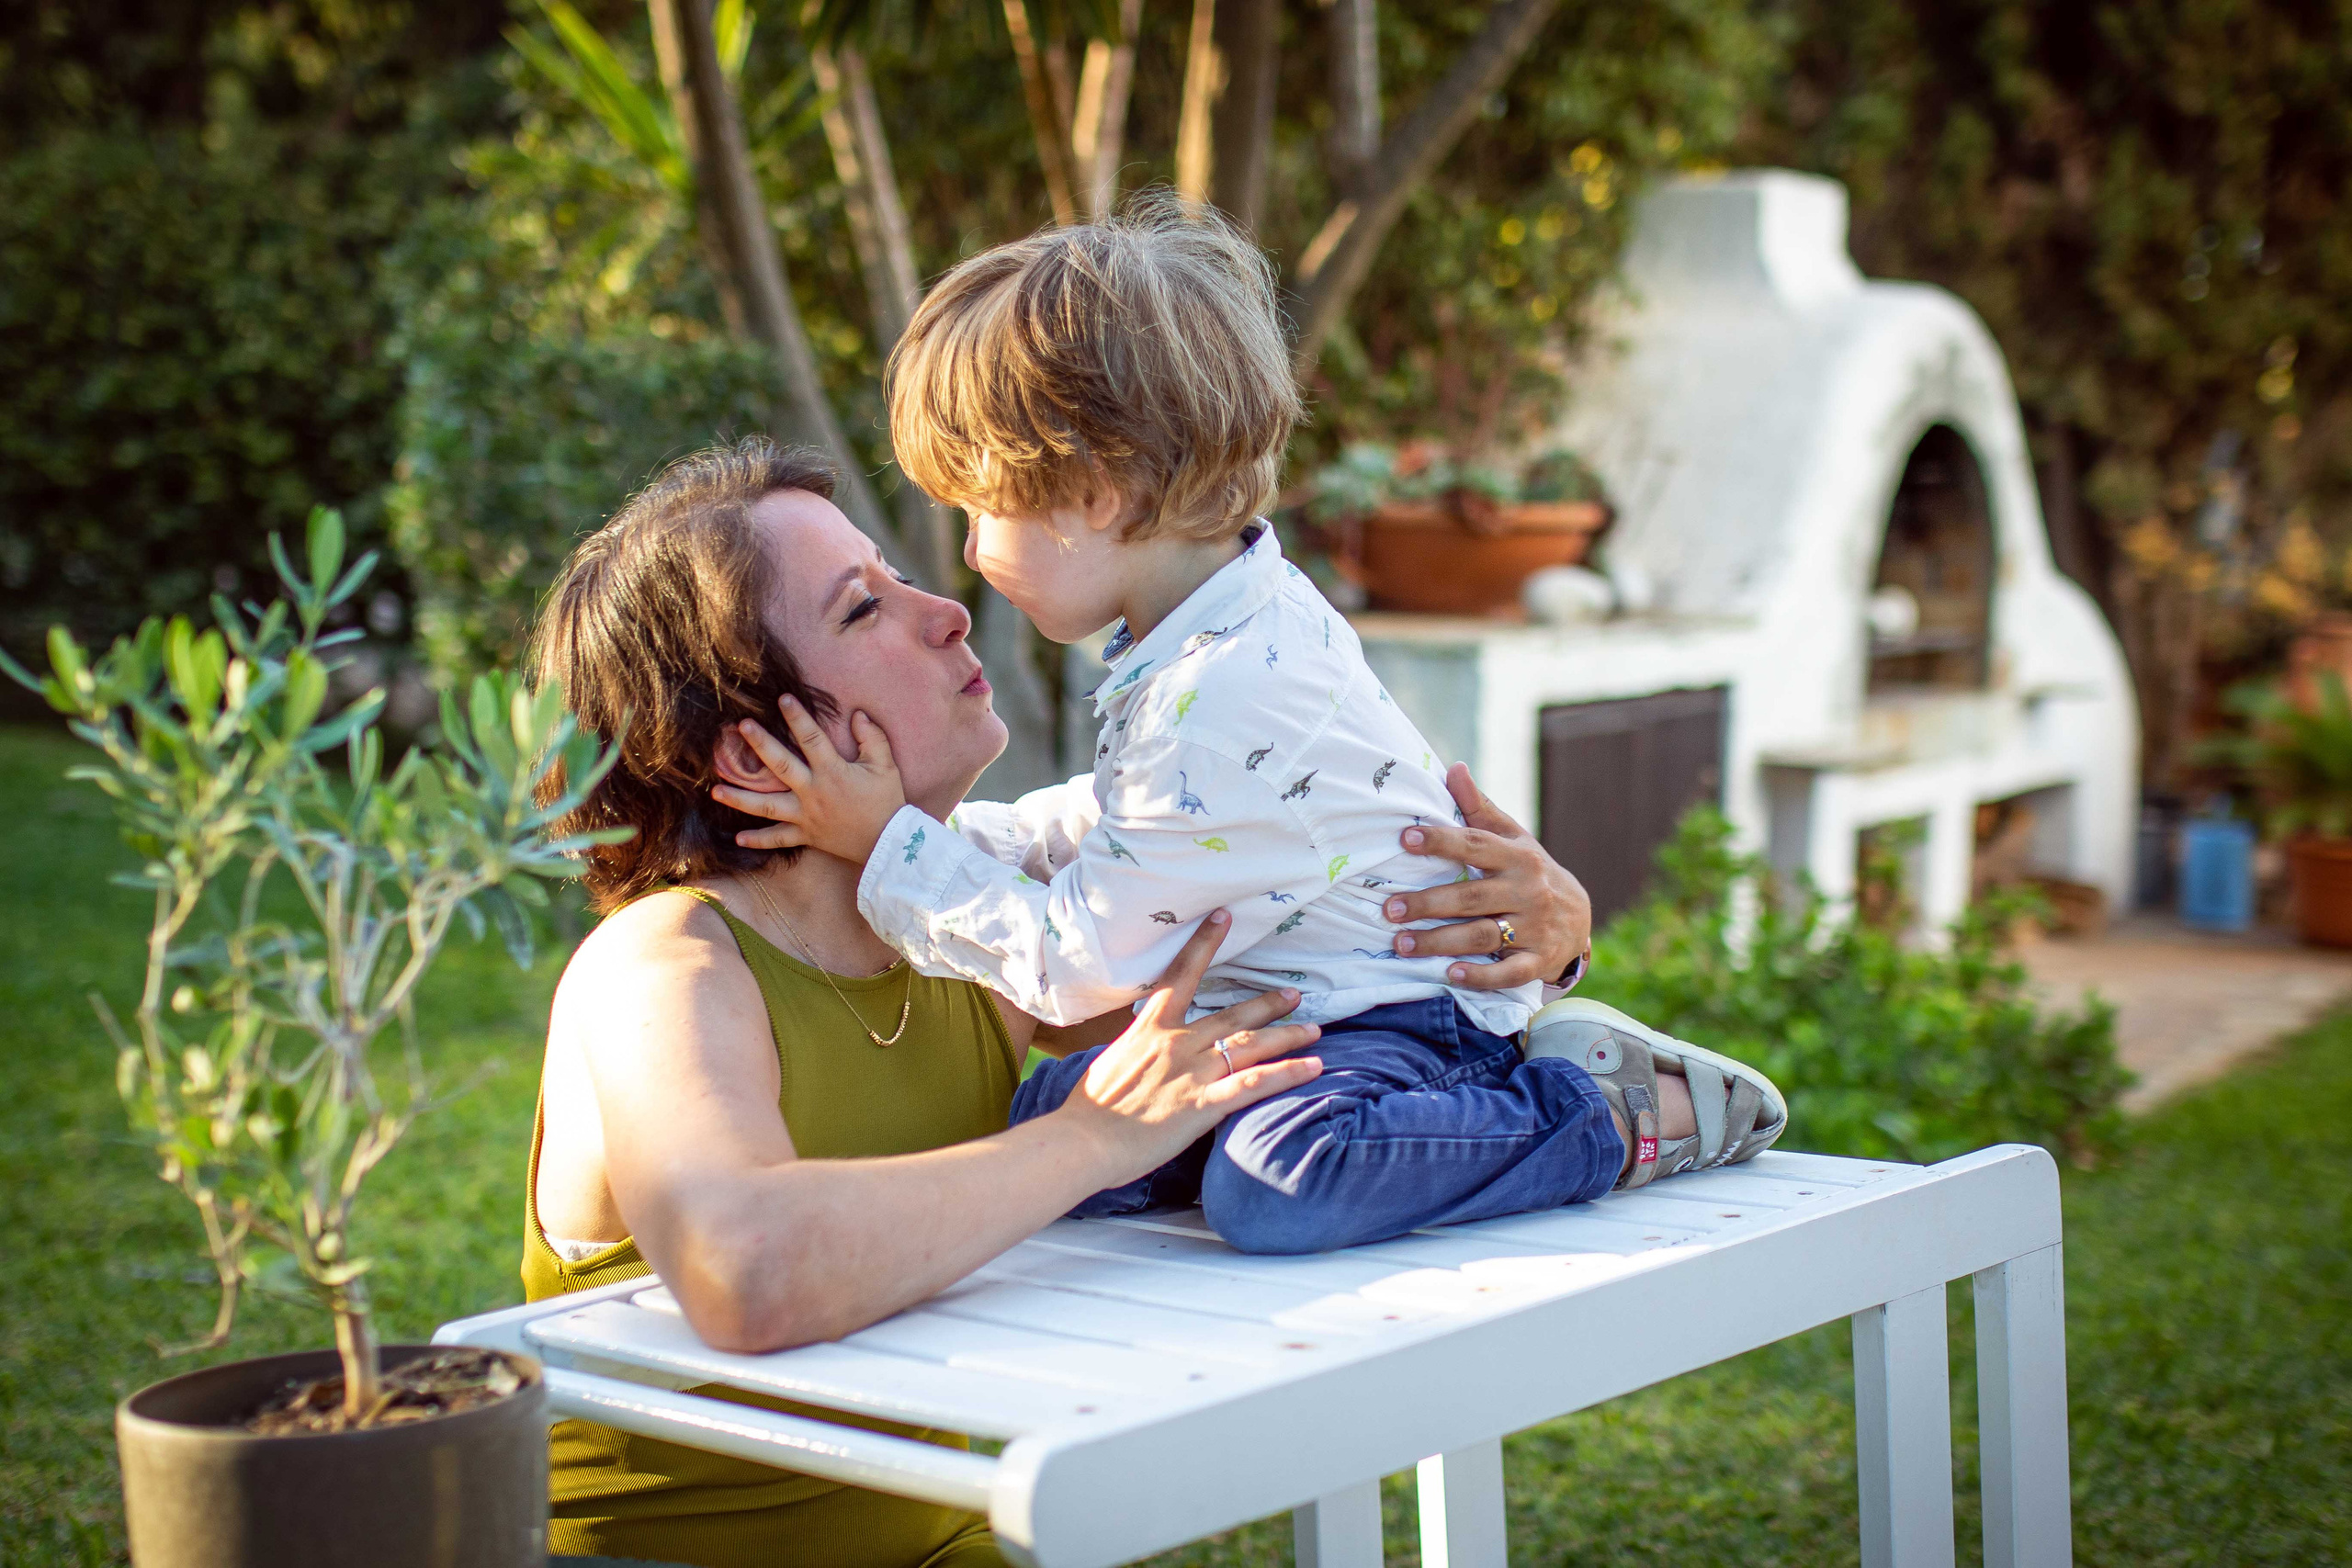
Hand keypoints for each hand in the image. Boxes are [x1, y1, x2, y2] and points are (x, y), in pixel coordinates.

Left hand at [711, 695, 905, 863]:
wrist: (889, 843)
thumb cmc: (887, 801)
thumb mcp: (885, 765)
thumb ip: (872, 737)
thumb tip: (857, 714)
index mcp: (833, 772)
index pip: (812, 738)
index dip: (798, 717)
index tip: (782, 698)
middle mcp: (813, 792)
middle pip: (780, 766)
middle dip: (760, 745)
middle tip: (741, 728)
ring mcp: (806, 816)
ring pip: (766, 807)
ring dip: (740, 798)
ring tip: (715, 790)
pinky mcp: (806, 835)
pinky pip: (779, 839)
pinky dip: (758, 840)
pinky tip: (738, 837)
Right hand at [1056, 909, 1322, 1175]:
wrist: (1081, 1141)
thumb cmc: (1088, 1108)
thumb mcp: (1111, 1062)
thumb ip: (1136, 1050)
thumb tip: (1141, 1048)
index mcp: (1149, 1029)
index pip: (1180, 975)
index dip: (1203, 943)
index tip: (1223, 917)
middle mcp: (1176, 1043)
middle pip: (1232, 1016)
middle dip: (1267, 1004)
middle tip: (1294, 994)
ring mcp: (1192, 1072)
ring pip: (1251, 1045)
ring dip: (1287, 1035)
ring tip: (1314, 1030)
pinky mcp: (1203, 1104)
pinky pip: (1254, 1084)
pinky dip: (1287, 1073)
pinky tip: (1314, 1067)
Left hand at [1384, 762, 1591, 990]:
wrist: (1581, 916)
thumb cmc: (1531, 872)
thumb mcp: (1513, 838)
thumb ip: (1479, 808)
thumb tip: (1453, 768)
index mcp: (1517, 857)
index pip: (1475, 845)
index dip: (1441, 841)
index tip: (1406, 839)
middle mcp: (1528, 891)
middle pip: (1472, 897)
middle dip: (1428, 903)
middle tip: (1389, 908)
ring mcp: (1535, 928)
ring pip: (1483, 936)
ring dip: (1440, 942)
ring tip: (1401, 944)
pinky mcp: (1538, 961)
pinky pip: (1509, 973)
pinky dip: (1481, 976)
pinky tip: (1451, 974)